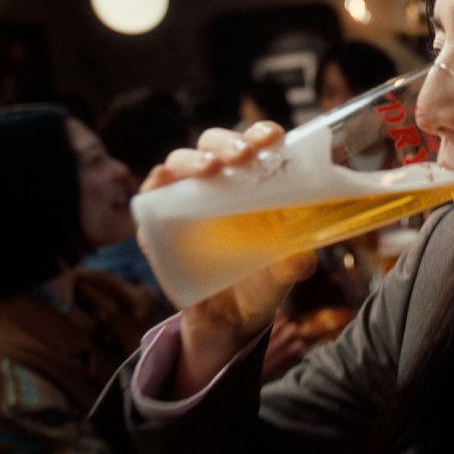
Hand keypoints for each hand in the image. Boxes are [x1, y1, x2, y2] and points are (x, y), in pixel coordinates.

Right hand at [139, 121, 319, 396]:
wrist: (230, 321)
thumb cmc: (261, 283)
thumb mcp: (283, 275)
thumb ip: (294, 265)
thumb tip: (302, 258)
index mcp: (255, 183)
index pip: (256, 143)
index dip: (261, 133)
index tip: (273, 137)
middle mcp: (220, 185)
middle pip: (215, 144)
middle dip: (227, 142)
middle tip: (242, 155)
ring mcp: (187, 201)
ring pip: (181, 162)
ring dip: (193, 159)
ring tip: (211, 169)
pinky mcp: (161, 224)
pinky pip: (152, 197)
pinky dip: (155, 185)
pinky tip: (162, 181)